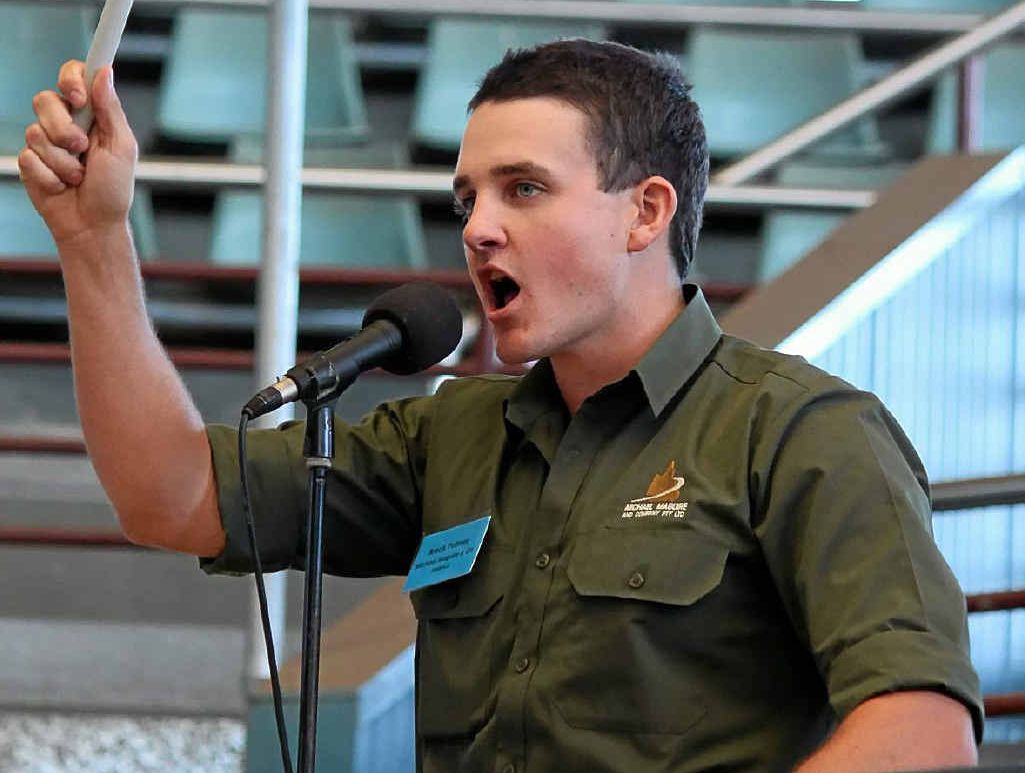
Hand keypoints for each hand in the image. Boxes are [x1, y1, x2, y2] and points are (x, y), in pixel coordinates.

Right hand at [18, 60, 137, 251]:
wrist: (94, 225)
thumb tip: (104, 72)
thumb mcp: (121, 148)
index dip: (70, 78)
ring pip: (35, 132)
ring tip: (78, 177)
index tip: (78, 97)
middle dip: (63, 128)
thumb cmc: (113, 189)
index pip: (72, 77)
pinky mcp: (29, 163)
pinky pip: (29, 158)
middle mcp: (65, 123)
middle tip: (81, 149)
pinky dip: (50, 177)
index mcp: (91, 115)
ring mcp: (45, 143)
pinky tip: (62, 187)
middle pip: (44, 100)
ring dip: (62, 161)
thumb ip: (110, 110)